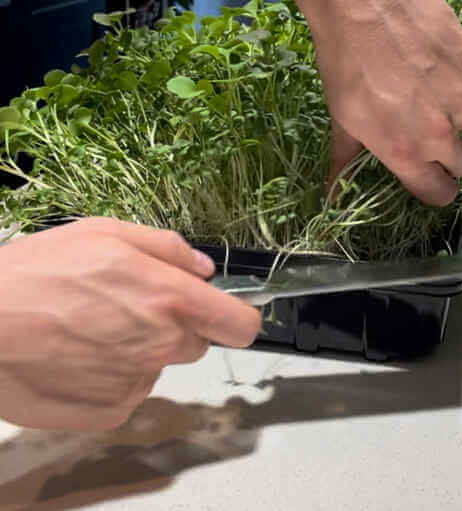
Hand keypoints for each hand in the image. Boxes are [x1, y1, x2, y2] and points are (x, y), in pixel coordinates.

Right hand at [0, 218, 260, 430]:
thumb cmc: (38, 272)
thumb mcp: (106, 232)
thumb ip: (167, 247)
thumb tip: (202, 267)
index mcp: (169, 298)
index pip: (241, 324)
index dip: (238, 316)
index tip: (227, 312)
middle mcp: (161, 345)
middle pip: (196, 343)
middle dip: (176, 326)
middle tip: (130, 305)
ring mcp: (135, 383)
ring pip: (159, 365)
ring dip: (140, 349)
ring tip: (90, 326)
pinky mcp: (109, 411)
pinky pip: (128, 391)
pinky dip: (111, 375)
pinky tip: (77, 353)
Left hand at [311, 0, 461, 205]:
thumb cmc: (344, 62)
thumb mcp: (341, 116)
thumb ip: (346, 160)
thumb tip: (331, 196)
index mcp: (407, 152)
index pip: (440, 194)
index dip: (434, 188)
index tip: (426, 175)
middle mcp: (442, 132)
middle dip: (446, 153)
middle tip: (420, 126)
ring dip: (449, 110)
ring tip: (418, 81)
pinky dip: (455, 77)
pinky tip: (428, 56)